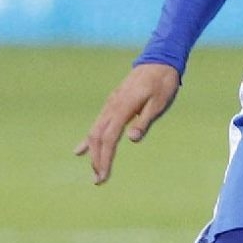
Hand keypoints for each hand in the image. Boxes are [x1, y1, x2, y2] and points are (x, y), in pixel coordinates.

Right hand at [75, 62, 180, 183]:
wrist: (159, 61)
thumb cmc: (163, 83)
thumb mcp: (159, 103)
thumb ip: (145, 121)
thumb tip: (132, 140)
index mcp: (123, 107)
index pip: (109, 138)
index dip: (105, 158)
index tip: (104, 175)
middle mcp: (112, 106)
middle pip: (98, 137)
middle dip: (97, 160)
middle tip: (99, 181)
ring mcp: (110, 104)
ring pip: (95, 131)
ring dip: (93, 152)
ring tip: (95, 171)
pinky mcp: (112, 104)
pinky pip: (97, 124)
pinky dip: (89, 139)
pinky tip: (79, 151)